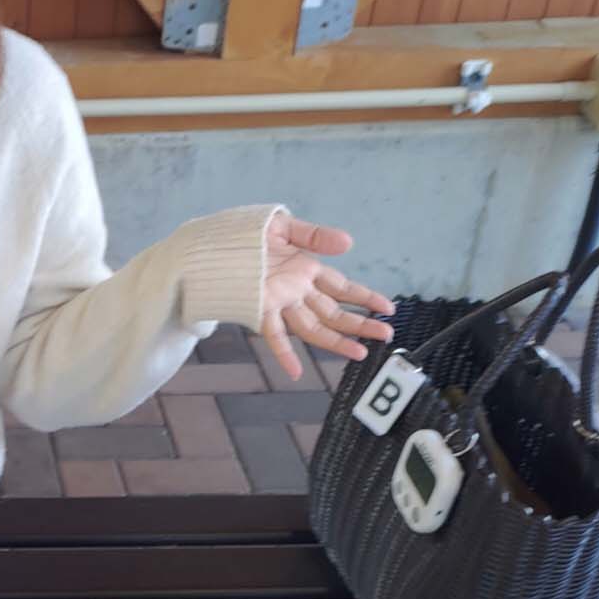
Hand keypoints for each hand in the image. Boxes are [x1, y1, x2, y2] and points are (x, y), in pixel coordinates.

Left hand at [260, 211, 394, 380]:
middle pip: (333, 312)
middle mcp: (296, 290)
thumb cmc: (244, 234)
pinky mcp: (259, 309)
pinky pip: (274, 335)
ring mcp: (280, 302)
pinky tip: (295, 372)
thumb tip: (348, 242)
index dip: (365, 297)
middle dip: (360, 324)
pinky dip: (284, 354)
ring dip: (336, 340)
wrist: (211, 242)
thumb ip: (315, 235)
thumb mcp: (284, 226)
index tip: (387, 308)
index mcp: (306, 269)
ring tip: (359, 353)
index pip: (342, 288)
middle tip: (385, 336)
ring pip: (313, 326)